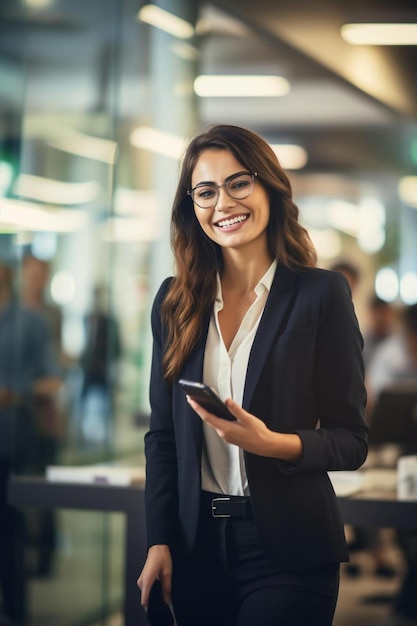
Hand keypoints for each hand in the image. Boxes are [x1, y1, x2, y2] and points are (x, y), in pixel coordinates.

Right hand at [137, 544, 171, 610]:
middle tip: (163, 599)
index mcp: (147, 580)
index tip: (157, 610)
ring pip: (146, 594)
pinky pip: (146, 589)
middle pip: (146, 598)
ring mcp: (141, 580)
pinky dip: (151, 590)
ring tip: (162, 591)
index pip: (144, 600)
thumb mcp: (167, 574)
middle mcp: (141, 581)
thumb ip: (167, 589)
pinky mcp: (142, 579)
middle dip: (154, 601)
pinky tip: (158, 587)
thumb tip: (167, 600)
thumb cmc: (161, 557)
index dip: (151, 608)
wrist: (157, 547)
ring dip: (152, 595)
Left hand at [187, 396, 301, 461]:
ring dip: (206, 413)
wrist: (265, 445)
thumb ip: (236, 409)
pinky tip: (214, 412)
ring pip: (213, 423)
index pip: (208, 417)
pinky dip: (214, 418)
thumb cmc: (258, 433)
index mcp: (226, 429)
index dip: (198, 408)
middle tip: (192, 398)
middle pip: (208, 419)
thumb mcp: (247, 419)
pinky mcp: (229, 436)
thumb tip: (227, 401)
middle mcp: (224, 434)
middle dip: (200, 409)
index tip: (191, 400)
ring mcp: (226, 436)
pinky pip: (218, 426)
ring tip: (201, 403)